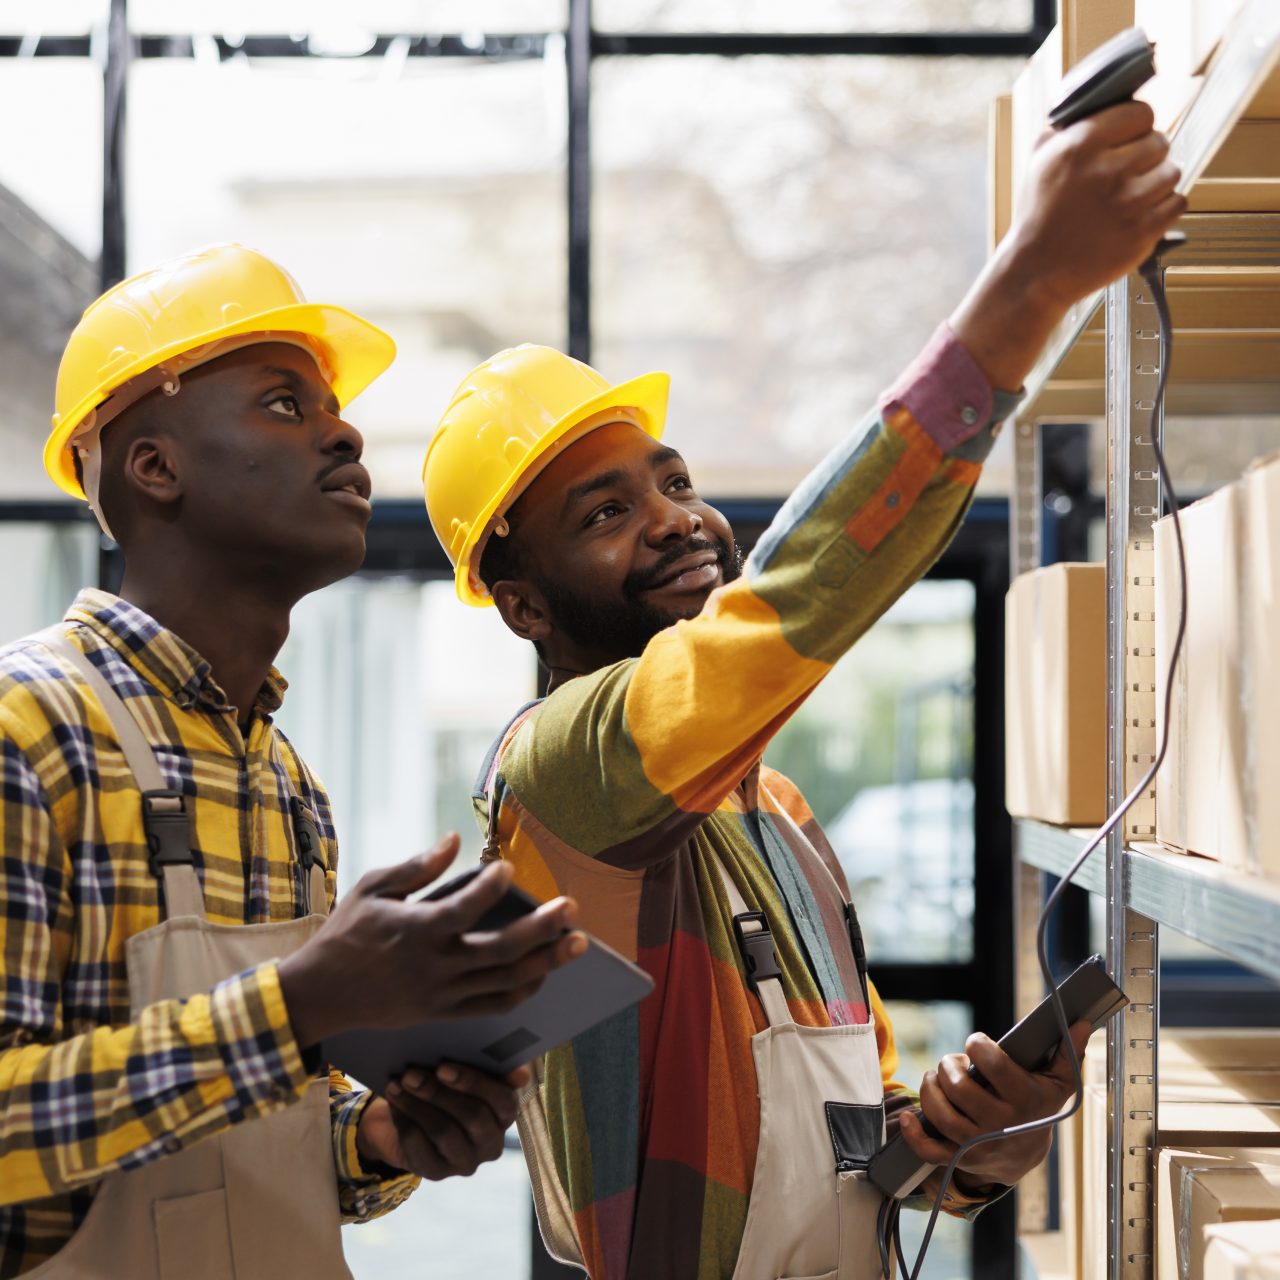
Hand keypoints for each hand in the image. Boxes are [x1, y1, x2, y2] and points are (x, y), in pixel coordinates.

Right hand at [278, 833, 586, 1048]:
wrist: (320, 994)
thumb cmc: (346, 933)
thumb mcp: (372, 888)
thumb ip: (417, 866)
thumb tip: (455, 839)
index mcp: (416, 930)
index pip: (465, 908)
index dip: (490, 887)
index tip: (508, 867)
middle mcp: (435, 965)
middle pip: (501, 950)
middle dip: (542, 929)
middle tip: (573, 909)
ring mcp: (442, 994)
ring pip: (505, 982)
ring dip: (546, 962)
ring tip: (577, 942)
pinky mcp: (443, 1013)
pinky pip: (492, 1007)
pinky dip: (522, 992)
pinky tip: (543, 974)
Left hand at [356, 1062, 527, 1180]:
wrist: (412, 1115)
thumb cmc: (447, 1086)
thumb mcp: (466, 1073)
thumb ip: (490, 1069)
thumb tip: (521, 1076)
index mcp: (505, 1115)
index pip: (503, 1101)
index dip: (475, 1083)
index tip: (444, 1067)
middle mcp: (491, 1143)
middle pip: (471, 1117)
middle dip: (439, 1092)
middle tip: (411, 1073)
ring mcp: (465, 1162)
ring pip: (443, 1131)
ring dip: (416, 1104)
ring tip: (397, 1084)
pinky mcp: (437, 1173)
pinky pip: (419, 1147)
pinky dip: (404, 1120)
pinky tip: (394, 1103)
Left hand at [899, 1019, 1091, 1189]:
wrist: (1026, 1155)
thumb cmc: (1038, 1108)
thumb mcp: (1057, 1083)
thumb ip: (1068, 1053)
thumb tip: (1083, 1023)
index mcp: (1025, 1100)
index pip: (992, 1063)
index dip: (978, 1045)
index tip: (977, 1043)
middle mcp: (1001, 1124)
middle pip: (959, 1087)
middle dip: (948, 1065)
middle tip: (953, 1063)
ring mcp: (979, 1144)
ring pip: (941, 1115)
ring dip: (930, 1088)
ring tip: (935, 1078)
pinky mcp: (961, 1158)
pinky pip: (931, 1151)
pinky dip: (915, 1134)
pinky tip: (909, 1117)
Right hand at [1012, 102, 1184, 308]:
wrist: (1036, 272)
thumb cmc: (1040, 217)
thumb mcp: (1040, 163)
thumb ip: (1070, 129)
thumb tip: (1101, 105)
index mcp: (1081, 145)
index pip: (1141, 113)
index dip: (1136, 127)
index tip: (1129, 141)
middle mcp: (1106, 171)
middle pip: (1160, 142)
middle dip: (1146, 157)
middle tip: (1125, 176)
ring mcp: (1128, 203)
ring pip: (1172, 172)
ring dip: (1156, 184)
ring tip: (1130, 198)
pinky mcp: (1142, 232)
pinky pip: (1177, 203)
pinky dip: (1164, 209)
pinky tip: (1139, 215)